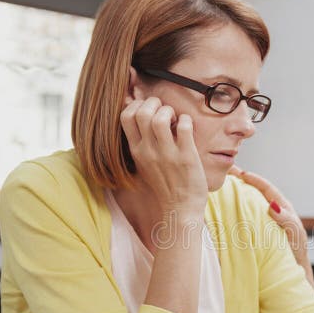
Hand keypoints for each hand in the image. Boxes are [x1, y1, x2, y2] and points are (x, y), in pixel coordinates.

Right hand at [120, 96, 207, 216]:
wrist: (180, 209)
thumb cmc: (166, 184)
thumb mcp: (145, 163)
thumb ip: (141, 143)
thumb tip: (141, 118)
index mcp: (137, 151)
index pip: (125, 116)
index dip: (137, 105)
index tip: (149, 110)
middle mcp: (149, 151)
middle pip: (141, 113)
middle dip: (154, 103)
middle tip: (164, 110)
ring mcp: (167, 154)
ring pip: (160, 118)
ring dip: (170, 111)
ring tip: (176, 119)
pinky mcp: (186, 157)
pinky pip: (184, 127)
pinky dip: (186, 121)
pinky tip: (188, 127)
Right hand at [229, 166, 308, 263]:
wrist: (289, 272)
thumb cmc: (296, 252)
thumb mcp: (295, 234)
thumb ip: (286, 220)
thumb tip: (272, 205)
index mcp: (282, 208)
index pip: (267, 189)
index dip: (254, 179)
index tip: (241, 174)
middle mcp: (271, 212)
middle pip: (255, 192)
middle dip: (241, 181)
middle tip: (226, 173)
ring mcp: (263, 221)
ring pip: (248, 203)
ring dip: (236, 194)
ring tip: (220, 186)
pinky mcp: (255, 231)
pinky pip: (243, 217)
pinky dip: (233, 211)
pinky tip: (222, 209)